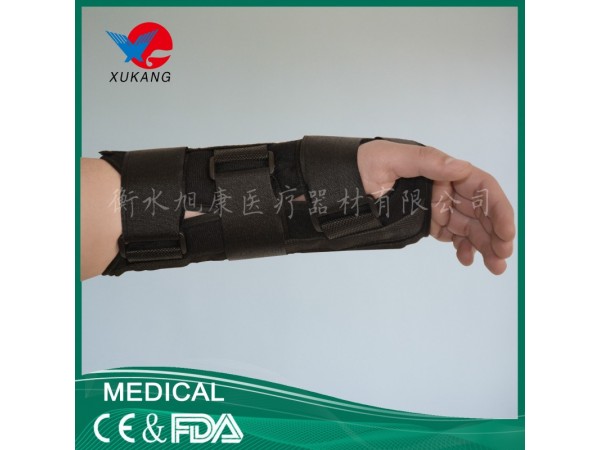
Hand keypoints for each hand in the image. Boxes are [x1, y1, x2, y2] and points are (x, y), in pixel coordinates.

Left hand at [358, 139, 514, 274]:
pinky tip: (467, 260)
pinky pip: (453, 234)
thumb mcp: (391, 158)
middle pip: (480, 211)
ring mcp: (438, 206)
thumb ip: (427, 161)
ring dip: (484, 245)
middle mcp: (445, 187)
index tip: (506, 232)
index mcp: (442, 169)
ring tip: (494, 267)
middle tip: (502, 258)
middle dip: (495, 234)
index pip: (480, 187)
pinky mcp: (428, 221)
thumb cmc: (364, 164)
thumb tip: (461, 167)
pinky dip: (463, 247)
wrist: (341, 183)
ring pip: (469, 226)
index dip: (498, 209)